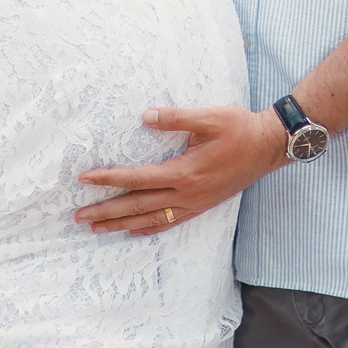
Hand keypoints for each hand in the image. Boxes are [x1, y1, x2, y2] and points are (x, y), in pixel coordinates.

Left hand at [75, 105, 289, 235]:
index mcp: (185, 172)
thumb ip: (175, 118)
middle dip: (107, 211)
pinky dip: (149, 228)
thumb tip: (146, 117)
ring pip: (151, 219)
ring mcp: (195, 204)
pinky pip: (170, 222)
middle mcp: (187, 194)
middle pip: (139, 206)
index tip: (85, 180)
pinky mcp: (202, 206)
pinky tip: (134, 230)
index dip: (109, 179)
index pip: (138, 178)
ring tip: (98, 228)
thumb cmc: (239, 128)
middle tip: (79, 217)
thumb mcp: (209, 117)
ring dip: (122, 224)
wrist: (268, 147)